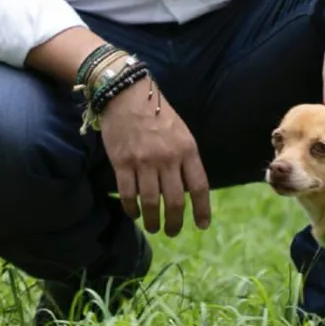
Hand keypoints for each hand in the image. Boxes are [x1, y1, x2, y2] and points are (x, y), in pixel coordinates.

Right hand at [99, 78, 211, 237]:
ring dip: (153, 221)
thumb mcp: (181, 132)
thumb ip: (186, 159)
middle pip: (175, 202)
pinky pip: (128, 195)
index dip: (202, 210)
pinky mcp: (122, 163)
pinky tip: (134, 213)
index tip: (202, 225)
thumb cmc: (157, 114)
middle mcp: (167, 158)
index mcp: (187, 149)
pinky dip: (131, 209)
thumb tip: (188, 191)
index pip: (199, 187)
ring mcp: (143, 161)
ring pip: (151, 203)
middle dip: (175, 223)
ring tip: (154, 227)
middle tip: (172, 231)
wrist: (127, 94)